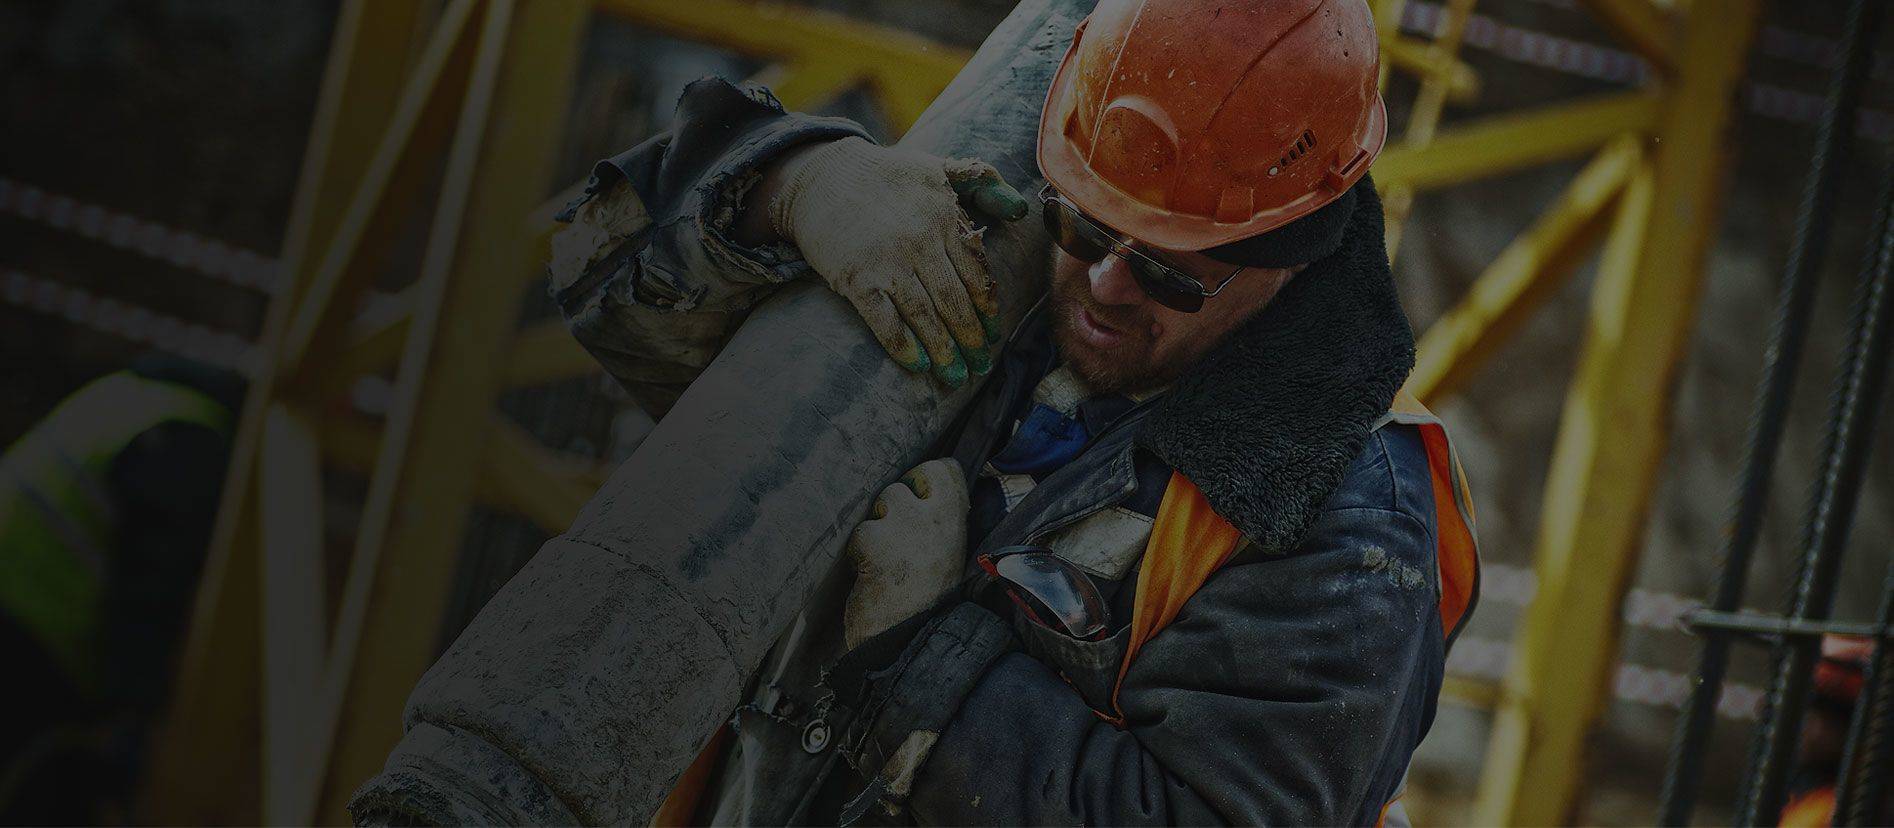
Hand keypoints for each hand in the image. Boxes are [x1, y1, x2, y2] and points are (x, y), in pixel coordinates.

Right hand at [769, 137, 1027, 386]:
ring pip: (924, 316)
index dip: (987, 309)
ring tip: (955, 376)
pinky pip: (884, 320)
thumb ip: (983, 182)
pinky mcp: (855, 278)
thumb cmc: (885, 174)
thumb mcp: (938, 166)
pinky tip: (918, 364)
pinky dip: (902, 345)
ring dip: (943, 350)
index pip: (976, 274)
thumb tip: (1021, 209)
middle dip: (971, 339)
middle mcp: (920, 243)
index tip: (992, 334)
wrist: (821, 175)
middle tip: (980, 366)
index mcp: (944, 218)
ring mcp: (887, 263)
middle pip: (955, 302)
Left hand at [843, 459, 970, 648]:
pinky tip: (869, 575)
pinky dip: (859, 553)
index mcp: (954, 522)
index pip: (943, 470)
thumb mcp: (949, 556)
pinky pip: (859, 533)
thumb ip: (939, 525)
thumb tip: (924, 498)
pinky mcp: (874, 542)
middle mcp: (931, 518)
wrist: (910, 642)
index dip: (923, 479)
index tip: (917, 499)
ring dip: (874, 530)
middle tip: (894, 540)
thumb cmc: (929, 603)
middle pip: (900, 486)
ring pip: (877, 506)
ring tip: (884, 561)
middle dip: (890, 509)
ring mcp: (903, 527)